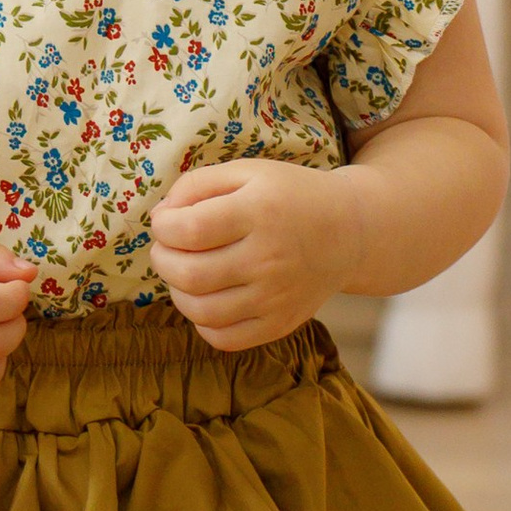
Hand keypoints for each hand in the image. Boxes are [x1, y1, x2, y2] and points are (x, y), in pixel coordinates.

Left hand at [149, 158, 363, 349]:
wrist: (349, 231)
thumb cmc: (288, 196)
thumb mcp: (248, 171)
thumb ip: (197, 184)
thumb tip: (161, 216)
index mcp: (260, 212)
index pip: (188, 230)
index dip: (162, 227)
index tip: (166, 222)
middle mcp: (269, 258)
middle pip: (189, 274)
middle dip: (162, 259)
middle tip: (168, 248)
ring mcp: (276, 296)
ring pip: (201, 310)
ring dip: (177, 291)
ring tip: (184, 272)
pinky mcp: (281, 324)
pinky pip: (223, 338)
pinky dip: (202, 322)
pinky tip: (206, 298)